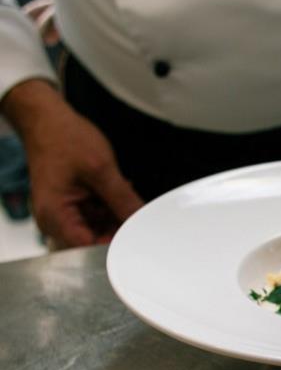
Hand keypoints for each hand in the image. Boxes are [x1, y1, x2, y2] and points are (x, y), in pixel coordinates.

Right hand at [1, 80, 142, 247]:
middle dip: (120, 230)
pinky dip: (112, 208)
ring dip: (118, 217)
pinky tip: (119, 192)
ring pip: (100, 230)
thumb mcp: (101, 169)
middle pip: (95, 242)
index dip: (116, 246)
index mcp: (55, 216)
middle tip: (141, 214)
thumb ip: (123, 199)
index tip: (140, 238)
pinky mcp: (75, 207)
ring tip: (126, 196)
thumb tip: (143, 222)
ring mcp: (65, 215)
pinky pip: (98, 217)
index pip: (89, 248)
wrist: (48, 120)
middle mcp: (56, 222)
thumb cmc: (64, 139)